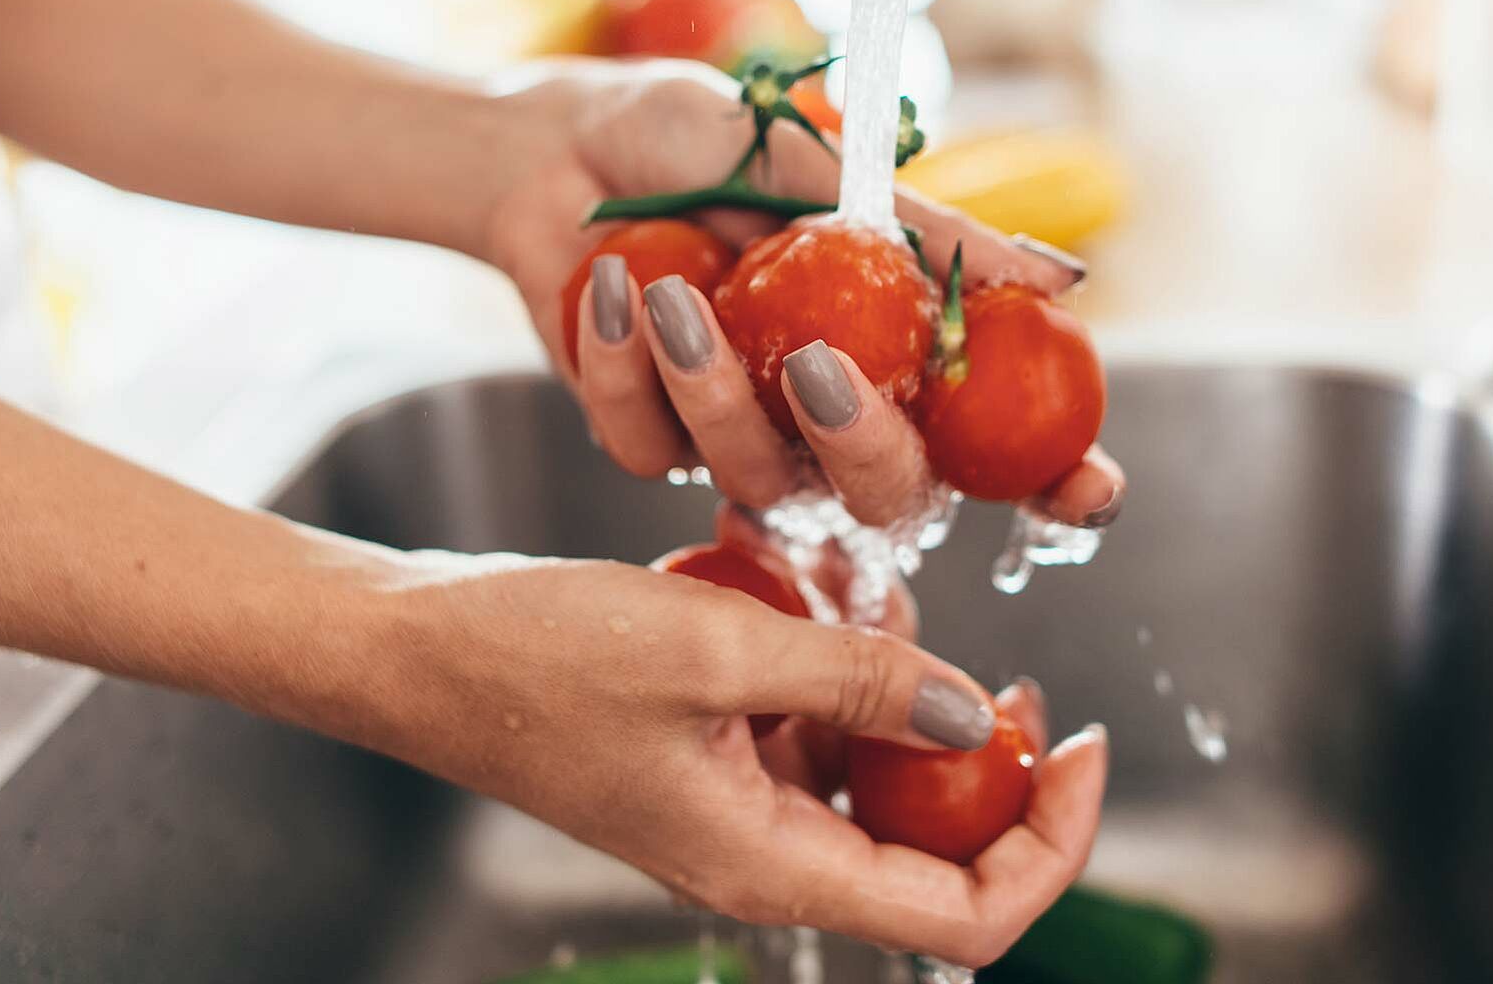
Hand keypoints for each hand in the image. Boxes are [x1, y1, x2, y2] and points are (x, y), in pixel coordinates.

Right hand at [348, 538, 1107, 966]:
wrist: (410, 645)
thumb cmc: (535, 656)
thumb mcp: (713, 650)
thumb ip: (854, 681)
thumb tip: (974, 712)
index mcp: (766, 863)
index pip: (964, 915)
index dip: (1050, 844)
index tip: (1081, 742)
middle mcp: (759, 851)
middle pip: (928, 849)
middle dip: (986, 762)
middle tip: (1017, 674)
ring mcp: (729, 801)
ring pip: (866, 771)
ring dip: (896, 688)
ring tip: (888, 591)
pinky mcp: (703, 751)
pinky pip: (801, 720)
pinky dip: (827, 656)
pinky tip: (806, 576)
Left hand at [480, 59, 1124, 527]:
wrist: (556, 142)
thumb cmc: (699, 141)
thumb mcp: (813, 166)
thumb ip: (925, 233)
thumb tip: (1065, 278)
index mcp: (895, 350)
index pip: (1000, 443)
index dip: (1055, 480)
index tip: (1093, 488)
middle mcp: (830, 414)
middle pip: (889, 499)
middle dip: (861, 446)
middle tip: (814, 364)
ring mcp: (739, 438)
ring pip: (759, 481)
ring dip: (710, 387)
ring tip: (665, 289)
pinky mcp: (647, 441)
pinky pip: (650, 451)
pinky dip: (622, 366)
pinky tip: (608, 286)